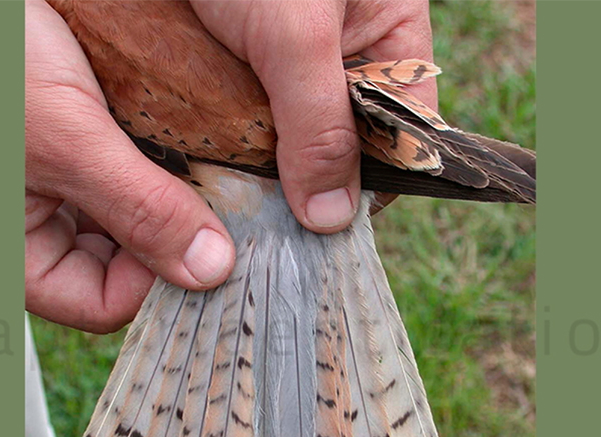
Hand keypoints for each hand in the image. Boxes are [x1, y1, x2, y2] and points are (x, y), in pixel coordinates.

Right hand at [25, 0, 234, 332]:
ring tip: (176, 148)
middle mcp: (26, 231)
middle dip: (162, 224)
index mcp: (9, 256)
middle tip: (204, 185)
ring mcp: (44, 191)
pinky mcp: (60, 150)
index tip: (204, 232)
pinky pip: (117, 171)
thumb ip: (138, 206)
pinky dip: (145, 154)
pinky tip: (160, 126)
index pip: (103, 304)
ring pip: (124, 214)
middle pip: (119, 262)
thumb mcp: (69, 137)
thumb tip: (207, 270)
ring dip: (159, 186)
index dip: (156, 274)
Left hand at [189, 0, 435, 232]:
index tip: (326, 235)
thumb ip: (320, 124)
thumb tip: (335, 218)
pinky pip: (235, 119)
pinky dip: (220, 145)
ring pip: (281, 138)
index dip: (369, 187)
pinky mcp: (231, 59)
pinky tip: (200, 179)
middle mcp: (343, 52)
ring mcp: (285, 58)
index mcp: (390, 35)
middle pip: (337, 144)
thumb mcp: (296, 36)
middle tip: (271, 237)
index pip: (400, 134)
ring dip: (256, 171)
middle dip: (305, 185)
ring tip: (232, 217)